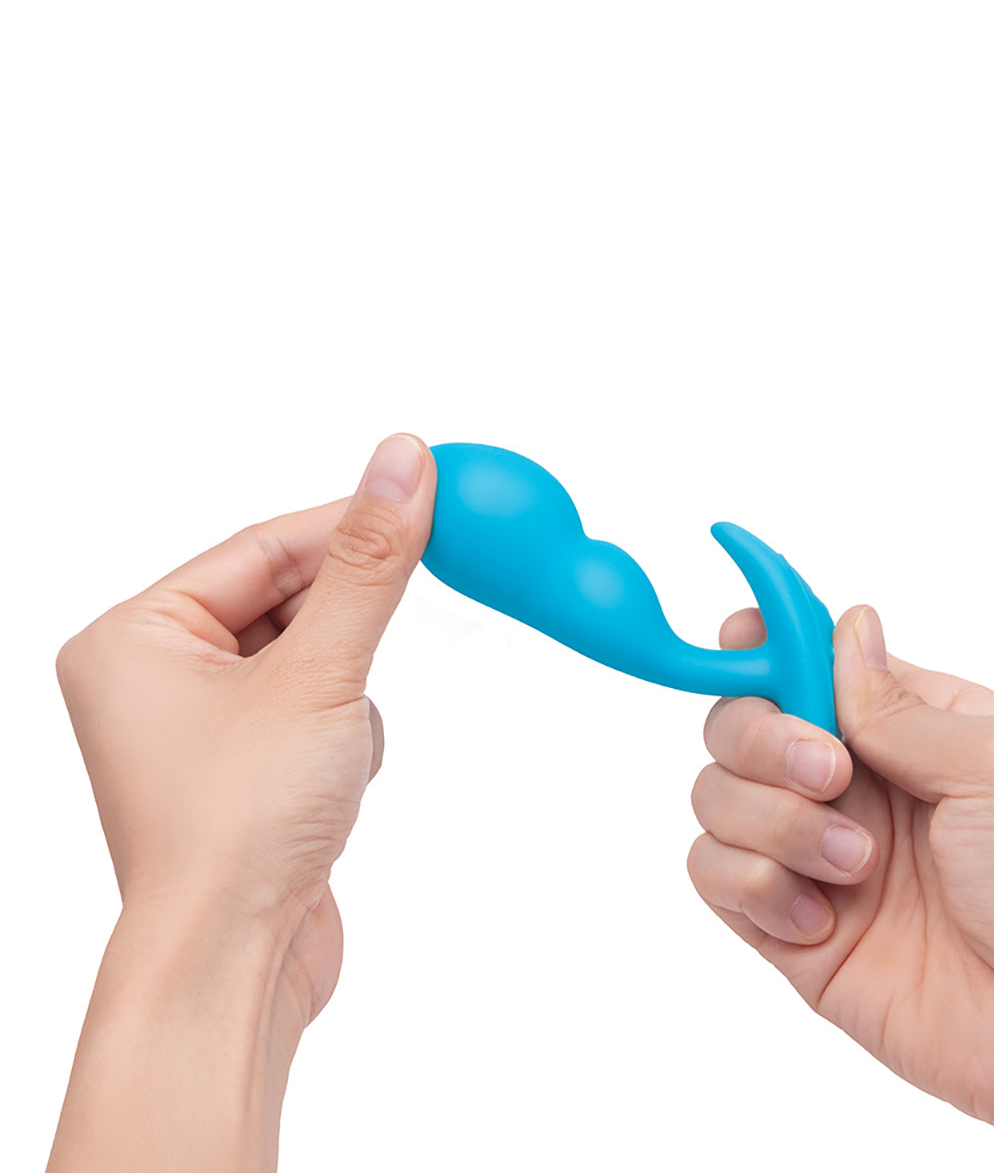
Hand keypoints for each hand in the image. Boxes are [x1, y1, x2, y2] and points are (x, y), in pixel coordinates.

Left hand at [49, 433, 435, 1171]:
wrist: (235, 965)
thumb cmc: (239, 829)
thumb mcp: (320, 672)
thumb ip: (369, 563)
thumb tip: (403, 464)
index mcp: (133, 637)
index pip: (261, 546)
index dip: (347, 522)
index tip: (424, 494)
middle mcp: (154, 676)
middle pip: (283, 596)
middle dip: (346, 622)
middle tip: (411, 602)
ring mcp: (198, 726)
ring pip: (309, 654)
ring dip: (347, 687)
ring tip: (333, 747)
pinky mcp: (245, 767)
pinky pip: (314, 705)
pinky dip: (346, 727)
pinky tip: (333, 781)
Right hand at [688, 604, 993, 1169]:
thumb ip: (898, 703)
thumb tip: (845, 626)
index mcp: (900, 725)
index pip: (802, 660)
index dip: (762, 643)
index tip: (743, 640)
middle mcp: (845, 780)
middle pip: (736, 720)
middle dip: (765, 739)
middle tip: (831, 775)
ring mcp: (809, 850)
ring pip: (714, 794)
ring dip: (776, 824)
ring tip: (858, 866)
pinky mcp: (782, 920)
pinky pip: (711, 872)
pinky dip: (754, 884)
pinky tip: (821, 918)